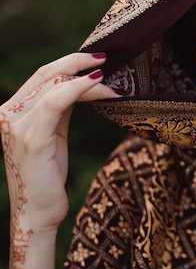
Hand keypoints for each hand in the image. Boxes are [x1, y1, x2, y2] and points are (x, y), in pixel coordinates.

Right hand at [1, 52, 118, 268]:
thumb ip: (60, 107)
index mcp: (12, 110)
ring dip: (89, 81)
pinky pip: (56, 104)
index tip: (97, 59)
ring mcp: (17, 126)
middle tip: (106, 59)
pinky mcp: (32, 139)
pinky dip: (79, 90)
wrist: (37, 210)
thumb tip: (83, 82)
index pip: (41, 75)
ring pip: (55, 86)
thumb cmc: (48, 172)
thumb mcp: (53, 132)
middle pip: (46, 74)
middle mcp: (8, 114)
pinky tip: (99, 87)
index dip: (69, 62)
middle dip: (78, 62)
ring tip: (112, 82)